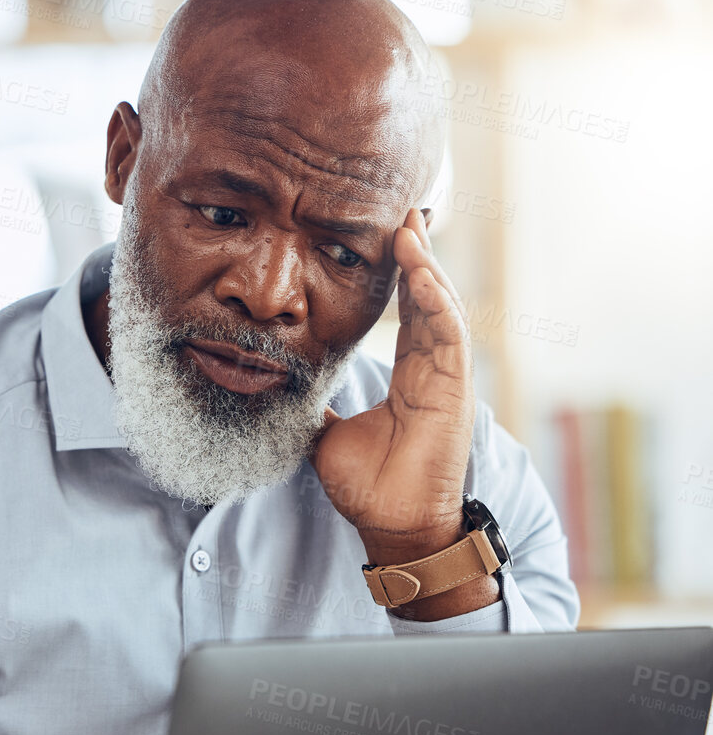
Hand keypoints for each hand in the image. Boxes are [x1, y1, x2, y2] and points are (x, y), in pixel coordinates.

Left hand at [312, 210, 495, 618]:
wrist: (389, 524)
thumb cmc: (368, 485)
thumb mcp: (326, 433)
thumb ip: (313, 407)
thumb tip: (280, 389)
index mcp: (409, 376)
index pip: (407, 313)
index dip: (400, 275)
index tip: (387, 236)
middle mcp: (433, 370)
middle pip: (428, 299)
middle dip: (418, 255)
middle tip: (406, 211)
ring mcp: (447, 379)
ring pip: (441, 309)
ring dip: (426, 268)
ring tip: (410, 228)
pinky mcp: (455, 391)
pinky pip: (448, 336)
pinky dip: (437, 303)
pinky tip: (423, 274)